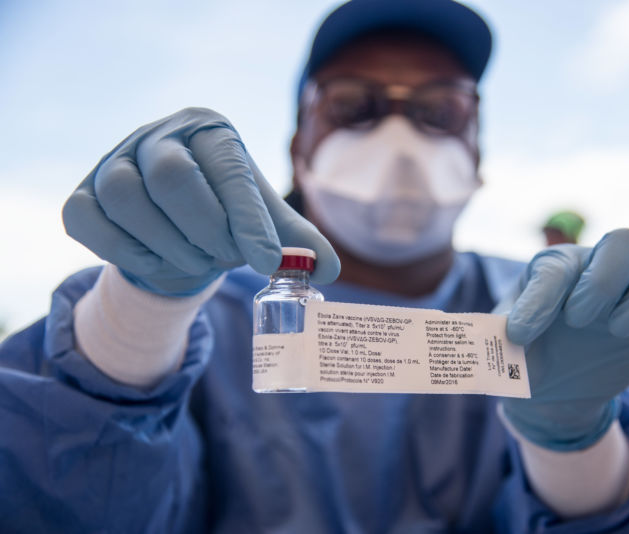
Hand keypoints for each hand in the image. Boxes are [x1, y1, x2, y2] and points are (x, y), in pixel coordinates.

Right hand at [63, 108, 339, 295]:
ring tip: (199, 260)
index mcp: (210, 131)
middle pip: (173, 177)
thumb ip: (296, 241)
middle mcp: (157, 136)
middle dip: (207, 231)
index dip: (248, 219)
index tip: (267, 261)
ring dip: (170, 246)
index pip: (228, 169)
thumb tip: (327, 269)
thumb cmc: (226, 213)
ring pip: (127, 199)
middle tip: (228, 257)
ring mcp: (112, 163)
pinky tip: (158, 260)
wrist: (176, 223)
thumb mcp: (264, 221)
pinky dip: (126, 252)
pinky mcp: (82, 195)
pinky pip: (89, 222)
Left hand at [499, 229, 628, 450]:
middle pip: (623, 241)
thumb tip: (448, 332)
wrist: (556, 387)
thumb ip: (483, 339)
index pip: (554, 270)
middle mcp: (598, 267)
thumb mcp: (499, 351)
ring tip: (615, 329)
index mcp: (554, 270)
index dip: (538, 301)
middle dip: (604, 280)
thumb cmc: (524, 357)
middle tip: (580, 321)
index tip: (521, 338)